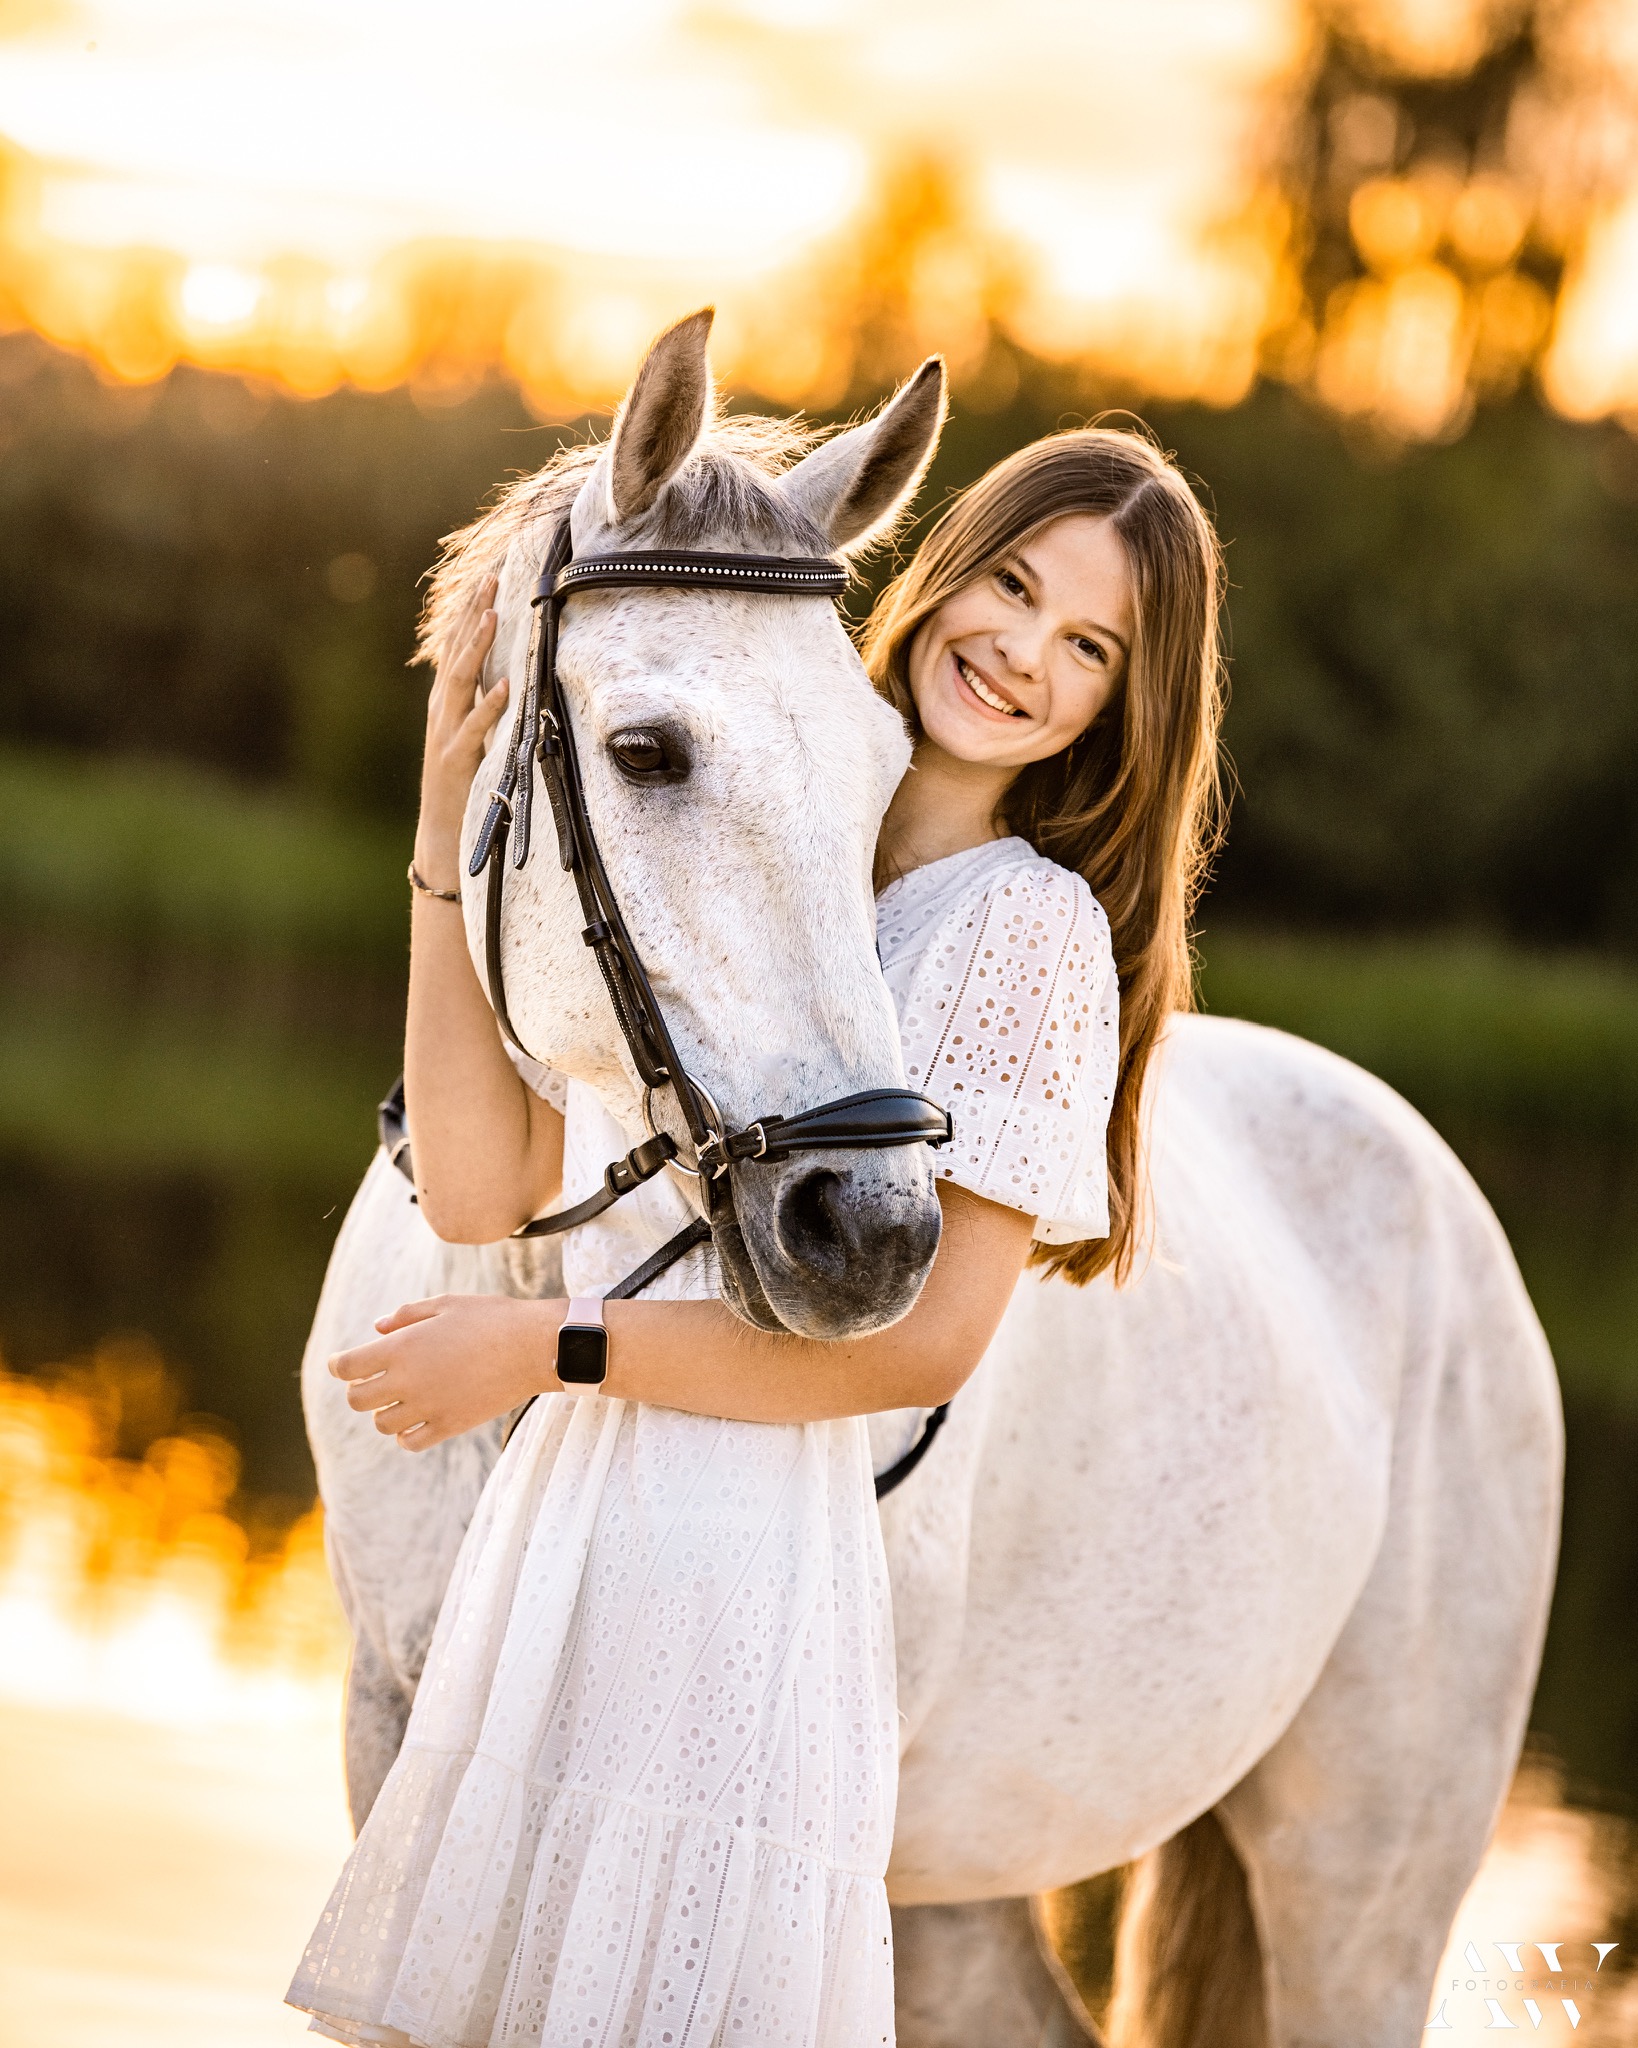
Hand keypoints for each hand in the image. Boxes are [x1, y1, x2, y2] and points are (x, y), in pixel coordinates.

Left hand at [331, 1294, 562, 1449]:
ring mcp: (428, 1407)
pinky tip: (417, 1418)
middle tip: (373, 1379)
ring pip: (382, 1424)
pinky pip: (410, 1442)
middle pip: (357, 1400)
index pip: (346, 1367)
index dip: (339, 1365)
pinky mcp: (449, 1425)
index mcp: (402, 1347)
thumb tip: (377, 1329)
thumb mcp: (446, 1304)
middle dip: (359, 1389)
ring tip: (399, 1398)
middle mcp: (408, 1381)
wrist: (533, 1347)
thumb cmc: (491, 1318)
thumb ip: (406, 1316)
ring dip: (383, 1411)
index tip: (343, 1363)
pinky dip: (406, 1434)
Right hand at [414, 576, 511, 890]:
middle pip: (457, 652)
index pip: (456, 646)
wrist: (442, 834)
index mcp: (445, 702)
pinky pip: (475, 728)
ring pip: (461, 681)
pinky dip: (489, 706)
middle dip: (474, 614)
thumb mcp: (469, 736)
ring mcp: (446, 733)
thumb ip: (480, 705)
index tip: (486, 577)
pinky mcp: (456, 759)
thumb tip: (506, 674)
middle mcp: (442, 710)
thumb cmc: (461, 785)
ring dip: (478, 647)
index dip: (469, 611)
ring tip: (495, 616)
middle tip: (490, 578)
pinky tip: (506, 686)